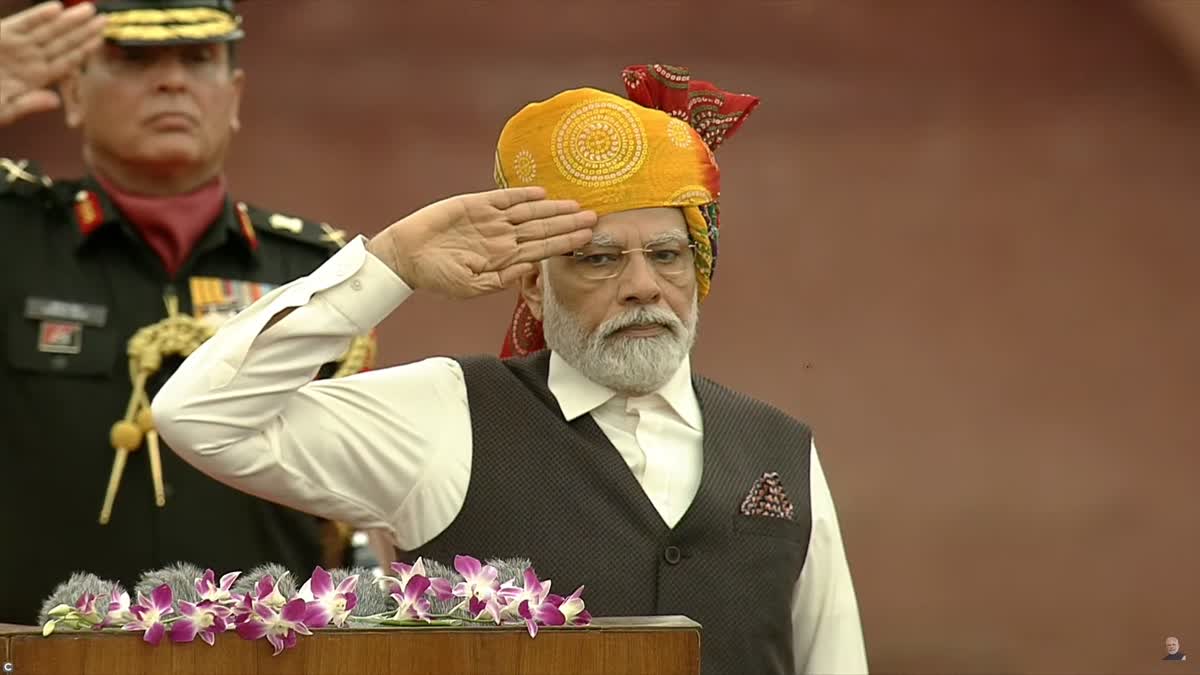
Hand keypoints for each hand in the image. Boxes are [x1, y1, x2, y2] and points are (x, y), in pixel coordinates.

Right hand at [0, 1, 106, 126]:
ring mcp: (14, 45)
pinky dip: (37, 16)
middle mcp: (27, 59)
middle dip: (82, 31)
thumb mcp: (3, 111)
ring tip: (88, 10)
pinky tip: (55, 9)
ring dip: (67, 20)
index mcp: (33, 78)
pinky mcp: (0, 35)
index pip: (65, 62)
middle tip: (105, 19)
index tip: (101, 41)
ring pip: (46, 31)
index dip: (83, 51)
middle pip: (61, 43)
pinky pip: (21, 25)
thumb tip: (54, 101)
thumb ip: (28, 105)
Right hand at [368, 186, 595, 298]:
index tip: (589, 239)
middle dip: (569, 224)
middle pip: (543, 229)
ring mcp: (491, 220)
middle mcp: (503, 238)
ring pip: (529, 212)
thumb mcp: (471, 286)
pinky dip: (522, 194)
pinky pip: (504, 198)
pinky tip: (541, 193)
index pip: (543, 249)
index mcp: (504, 258)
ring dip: (553, 209)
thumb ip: (502, 278)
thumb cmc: (437, 276)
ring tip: (576, 205)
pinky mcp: (476, 205)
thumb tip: (531, 267)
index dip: (566, 243)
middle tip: (595, 218)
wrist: (407, 256)